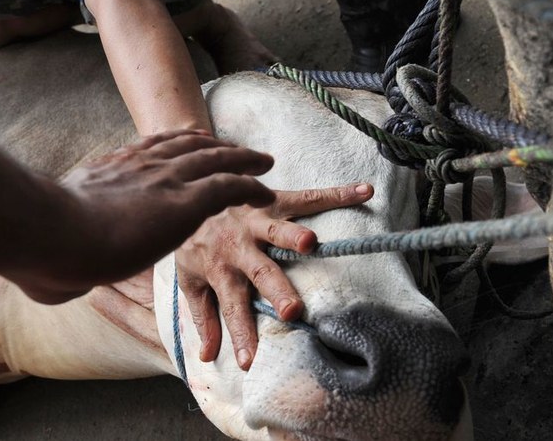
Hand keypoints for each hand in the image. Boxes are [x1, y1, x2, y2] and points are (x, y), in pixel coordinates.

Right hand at [8, 129, 275, 303]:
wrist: (53, 233)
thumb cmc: (44, 246)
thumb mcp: (52, 240)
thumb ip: (60, 259)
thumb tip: (47, 284)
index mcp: (109, 170)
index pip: (147, 147)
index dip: (172, 143)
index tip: (186, 141)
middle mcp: (139, 165)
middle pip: (187, 143)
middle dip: (213, 144)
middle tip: (233, 148)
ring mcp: (164, 180)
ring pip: (217, 158)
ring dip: (243, 158)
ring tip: (263, 162)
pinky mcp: (186, 202)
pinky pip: (230, 186)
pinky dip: (252, 186)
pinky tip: (266, 192)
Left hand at [175, 183, 374, 369]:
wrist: (187, 192)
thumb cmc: (195, 243)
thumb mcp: (191, 281)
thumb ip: (203, 318)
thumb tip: (208, 356)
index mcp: (220, 270)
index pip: (231, 309)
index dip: (240, 334)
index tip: (249, 361)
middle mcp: (238, 246)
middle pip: (259, 271)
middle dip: (276, 290)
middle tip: (292, 310)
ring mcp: (256, 220)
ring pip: (276, 230)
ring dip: (291, 235)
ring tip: (310, 243)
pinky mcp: (272, 197)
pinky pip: (306, 197)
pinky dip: (337, 194)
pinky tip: (365, 192)